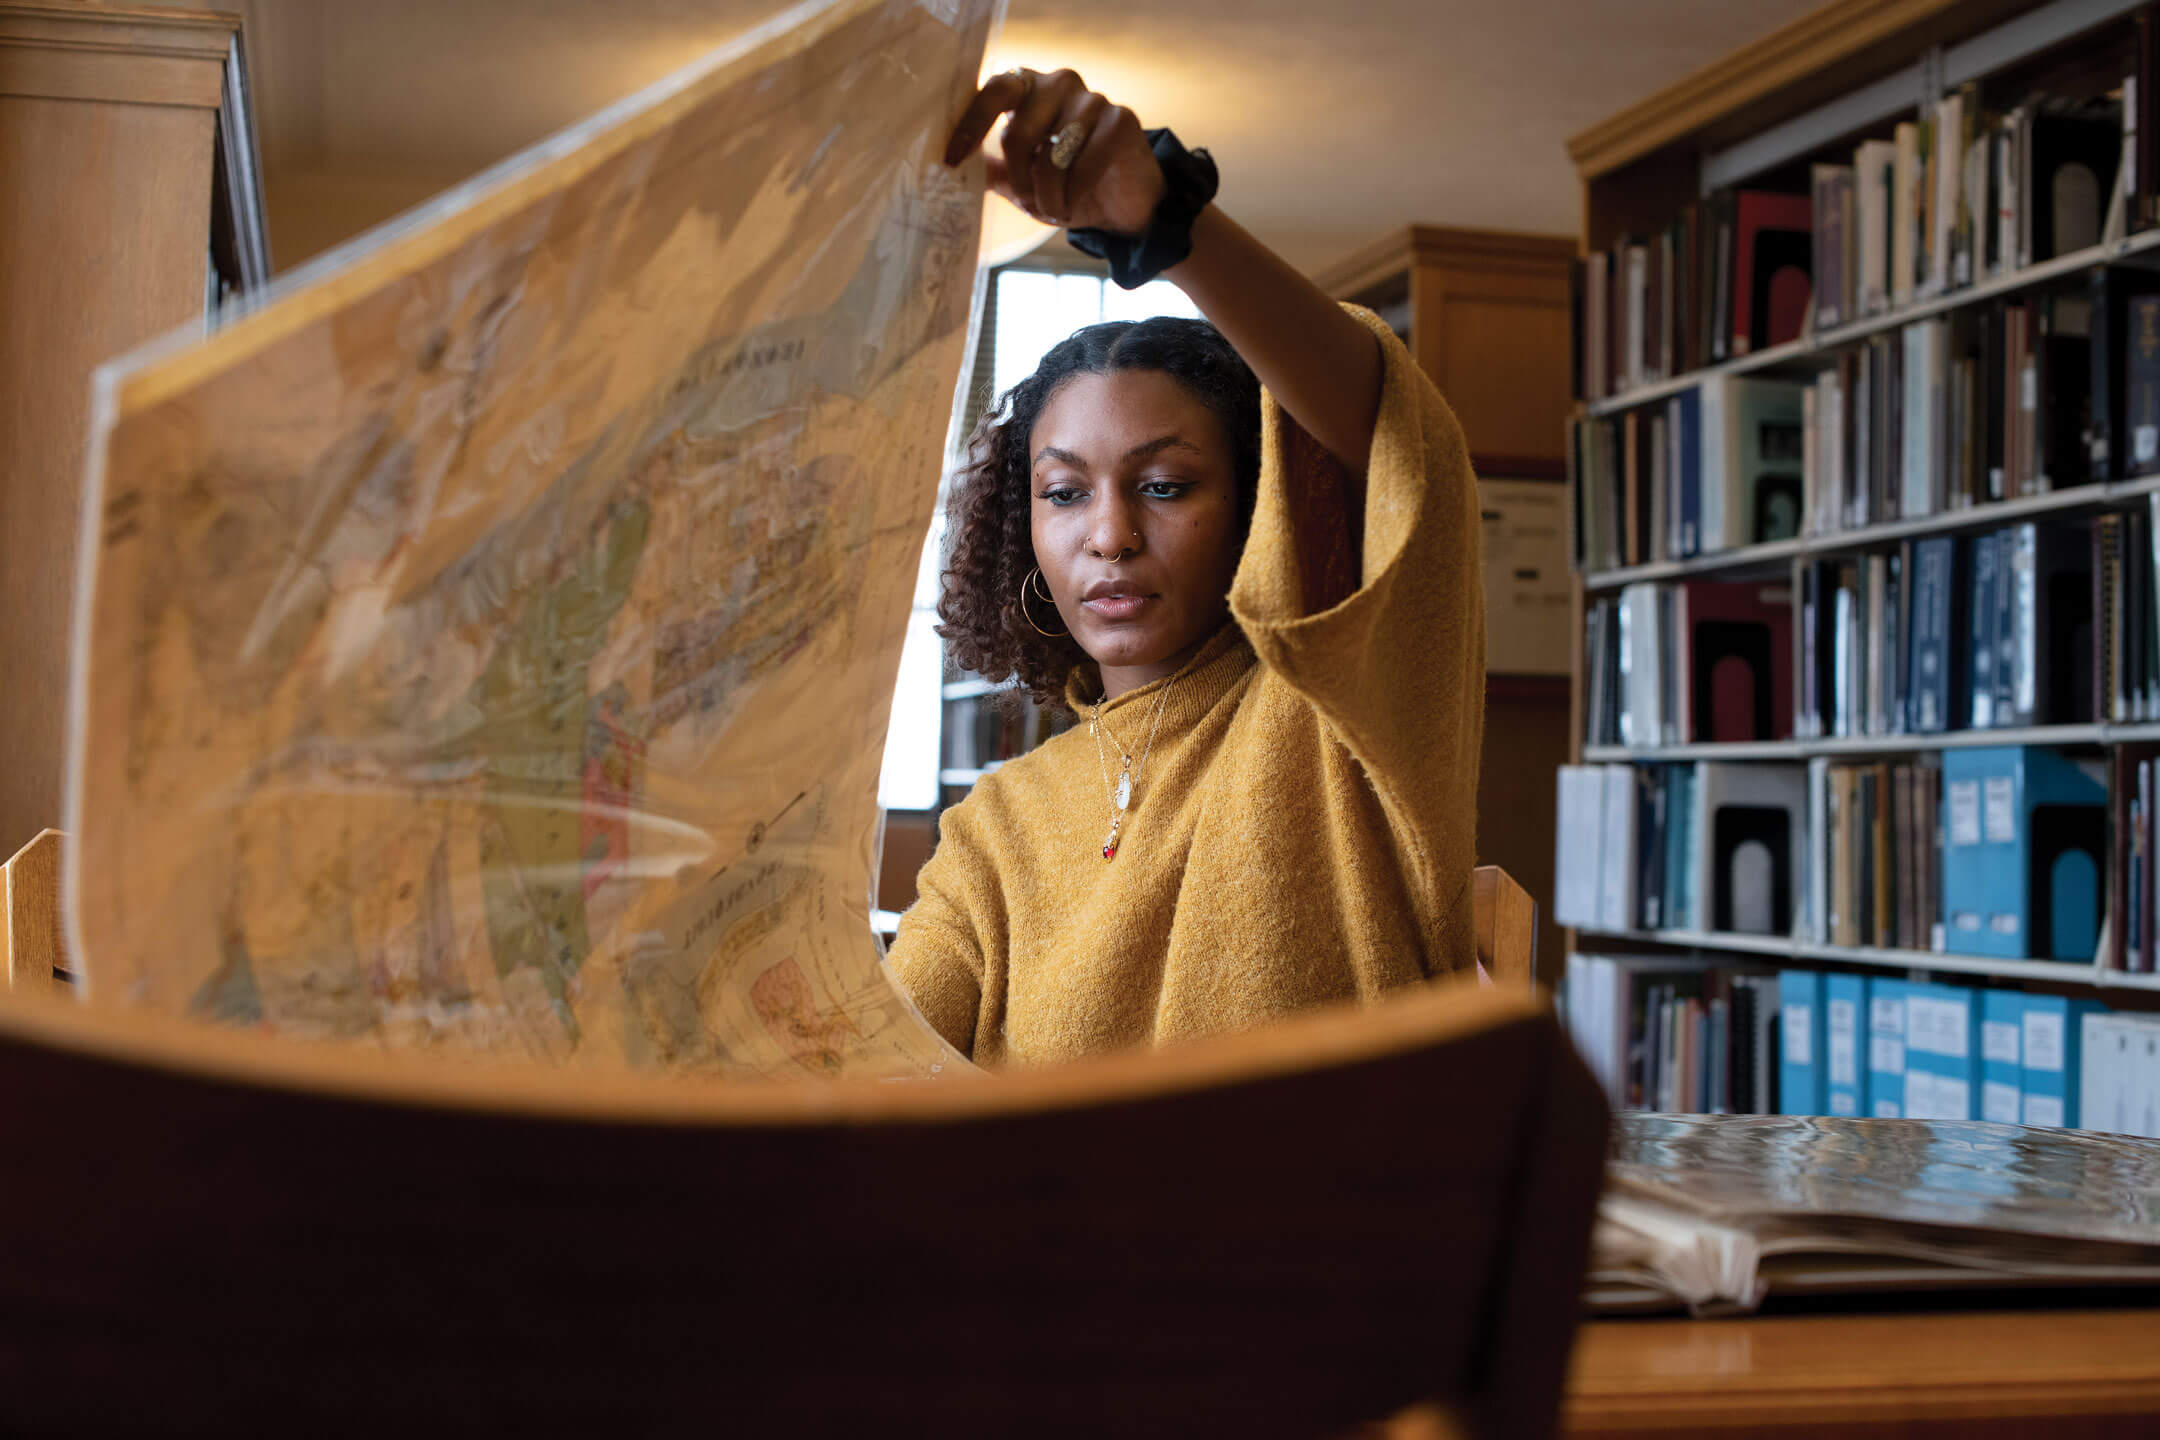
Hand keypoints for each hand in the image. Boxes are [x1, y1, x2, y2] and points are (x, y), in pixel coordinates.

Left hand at [944, 68, 1164, 233]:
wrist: (1126, 203)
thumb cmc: (1071, 184)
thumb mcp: (1024, 180)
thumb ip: (993, 170)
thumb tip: (952, 170)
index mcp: (1030, 88)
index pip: (994, 91)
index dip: (971, 125)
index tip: (952, 160)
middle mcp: (1060, 83)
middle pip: (1018, 133)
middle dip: (1019, 181)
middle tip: (1028, 204)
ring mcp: (1092, 99)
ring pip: (1050, 158)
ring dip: (1048, 197)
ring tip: (1056, 209)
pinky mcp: (1120, 120)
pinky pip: (1081, 168)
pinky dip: (1073, 197)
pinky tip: (1078, 203)